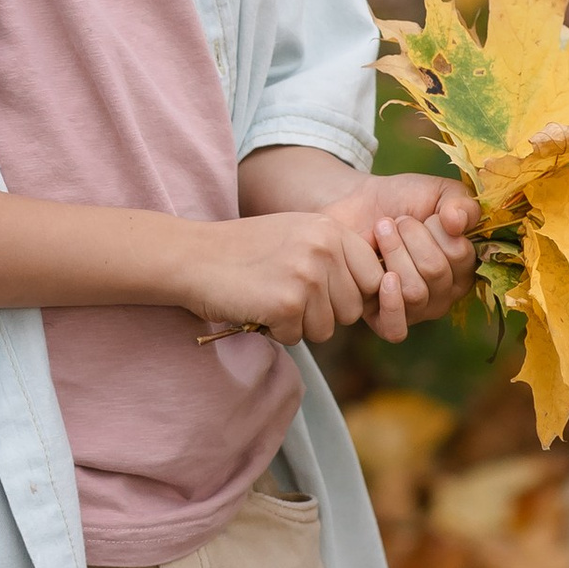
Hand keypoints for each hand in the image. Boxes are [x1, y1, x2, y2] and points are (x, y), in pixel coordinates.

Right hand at [177, 210, 391, 346]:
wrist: (192, 256)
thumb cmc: (242, 250)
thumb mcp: (296, 234)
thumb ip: (335, 255)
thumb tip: (376, 292)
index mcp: (331, 230)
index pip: (372, 279)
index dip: (348, 294)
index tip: (322, 294)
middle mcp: (325, 249)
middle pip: (352, 309)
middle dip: (323, 313)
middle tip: (287, 296)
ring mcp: (307, 276)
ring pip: (327, 328)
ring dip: (298, 324)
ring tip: (269, 298)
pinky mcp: (287, 304)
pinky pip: (297, 337)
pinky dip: (275, 331)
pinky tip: (255, 306)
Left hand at [313, 172, 480, 342]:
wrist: (357, 204)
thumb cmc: (403, 200)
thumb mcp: (439, 192)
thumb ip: (460, 203)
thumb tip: (457, 223)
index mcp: (463, 267)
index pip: (461, 255)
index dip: (438, 229)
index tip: (424, 215)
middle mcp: (444, 293)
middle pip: (435, 272)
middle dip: (411, 237)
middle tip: (395, 222)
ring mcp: (415, 309)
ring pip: (413, 291)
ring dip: (393, 252)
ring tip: (381, 232)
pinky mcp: (382, 317)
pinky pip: (396, 329)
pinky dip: (391, 306)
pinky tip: (383, 278)